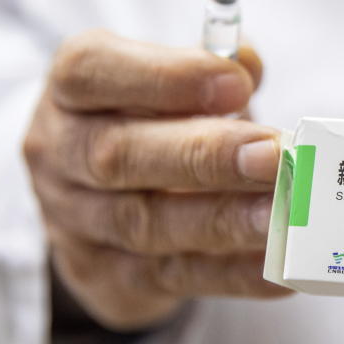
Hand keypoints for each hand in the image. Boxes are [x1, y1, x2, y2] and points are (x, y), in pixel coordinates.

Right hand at [24, 30, 288, 331]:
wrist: (103, 205)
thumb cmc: (152, 124)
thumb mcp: (176, 84)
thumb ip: (213, 68)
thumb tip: (247, 64)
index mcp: (71, 91)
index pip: (93, 71)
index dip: (166, 77)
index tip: (238, 84)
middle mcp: (59, 155)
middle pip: (120, 156)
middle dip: (205, 156)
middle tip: (273, 156)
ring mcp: (76, 224)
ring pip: (147, 224)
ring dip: (224, 219)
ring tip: (284, 211)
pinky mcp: (108, 280)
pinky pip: (175, 277)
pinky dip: (233, 272)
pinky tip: (277, 263)